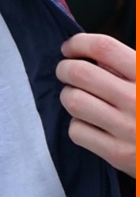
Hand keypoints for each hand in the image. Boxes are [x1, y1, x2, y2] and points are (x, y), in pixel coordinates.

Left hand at [57, 33, 134, 176]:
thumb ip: (128, 67)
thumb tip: (91, 55)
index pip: (104, 48)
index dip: (79, 43)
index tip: (69, 48)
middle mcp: (137, 100)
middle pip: (79, 73)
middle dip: (64, 69)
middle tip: (67, 73)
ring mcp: (127, 128)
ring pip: (73, 101)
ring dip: (70, 97)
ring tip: (82, 99)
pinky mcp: (118, 153)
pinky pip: (77, 131)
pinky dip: (79, 126)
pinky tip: (92, 125)